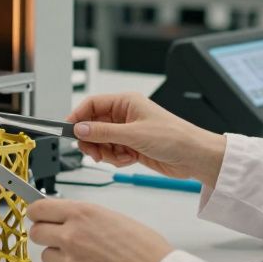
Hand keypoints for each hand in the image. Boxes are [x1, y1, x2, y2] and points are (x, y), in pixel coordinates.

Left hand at [27, 199, 173, 261]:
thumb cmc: (143, 247)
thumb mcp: (111, 217)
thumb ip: (83, 217)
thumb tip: (64, 217)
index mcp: (82, 213)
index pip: (38, 208)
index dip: (36, 212)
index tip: (37, 215)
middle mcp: (71, 235)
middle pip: (36, 233)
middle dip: (45, 234)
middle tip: (58, 237)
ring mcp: (70, 260)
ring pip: (47, 256)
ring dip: (59, 256)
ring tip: (82, 257)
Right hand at [68, 92, 226, 183]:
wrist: (194, 156)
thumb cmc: (174, 137)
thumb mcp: (133, 134)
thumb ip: (102, 132)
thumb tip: (79, 129)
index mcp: (126, 102)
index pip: (92, 105)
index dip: (77, 117)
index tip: (68, 131)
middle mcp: (125, 115)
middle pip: (93, 125)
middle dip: (92, 140)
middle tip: (95, 152)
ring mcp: (128, 131)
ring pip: (101, 141)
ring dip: (106, 152)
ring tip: (120, 156)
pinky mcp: (132, 146)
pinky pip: (112, 152)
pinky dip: (116, 158)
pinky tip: (130, 159)